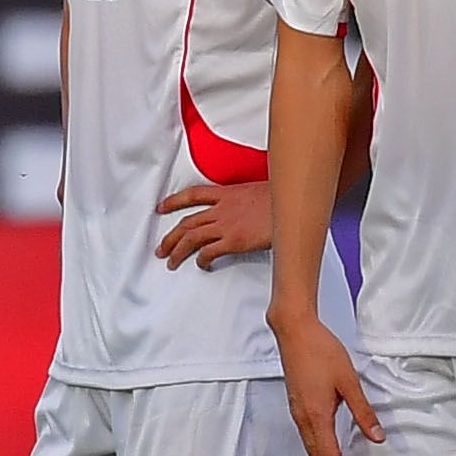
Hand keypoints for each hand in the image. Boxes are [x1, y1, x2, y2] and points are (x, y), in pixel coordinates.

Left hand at [157, 181, 275, 268]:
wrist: (294, 204)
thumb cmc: (285, 198)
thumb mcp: (263, 190)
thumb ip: (250, 200)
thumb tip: (251, 208)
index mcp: (228, 194)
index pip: (193, 195)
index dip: (174, 201)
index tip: (162, 207)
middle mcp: (222, 209)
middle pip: (187, 223)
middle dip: (170, 237)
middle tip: (162, 248)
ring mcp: (226, 225)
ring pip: (191, 238)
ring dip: (177, 251)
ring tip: (171, 261)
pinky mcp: (234, 241)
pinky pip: (209, 252)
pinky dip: (202, 260)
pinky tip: (201, 265)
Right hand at [272, 314, 381, 455]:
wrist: (294, 332)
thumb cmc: (321, 351)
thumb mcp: (349, 381)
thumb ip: (363, 411)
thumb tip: (377, 437)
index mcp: (316, 417)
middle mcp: (304, 421)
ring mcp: (299, 416)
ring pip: (313, 455)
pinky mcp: (299, 410)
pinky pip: (310, 443)